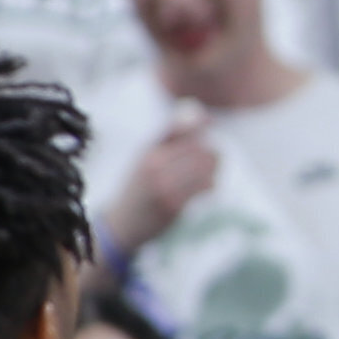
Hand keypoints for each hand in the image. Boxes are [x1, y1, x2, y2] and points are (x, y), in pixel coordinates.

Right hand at [105, 110, 219, 252]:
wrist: (122, 222)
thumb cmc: (140, 184)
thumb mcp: (147, 155)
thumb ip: (173, 135)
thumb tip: (205, 116)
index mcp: (149, 151)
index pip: (186, 130)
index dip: (202, 128)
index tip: (211, 127)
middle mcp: (155, 166)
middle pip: (200, 149)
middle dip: (212, 153)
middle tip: (216, 157)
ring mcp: (164, 186)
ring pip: (205, 168)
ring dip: (215, 169)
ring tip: (211, 171)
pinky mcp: (174, 205)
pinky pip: (204, 187)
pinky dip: (211, 184)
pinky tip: (207, 186)